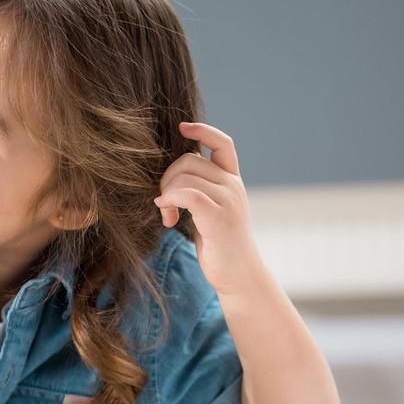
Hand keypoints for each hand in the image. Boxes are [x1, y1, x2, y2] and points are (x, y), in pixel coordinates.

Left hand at [156, 122, 264, 296]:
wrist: (240, 276)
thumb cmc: (220, 246)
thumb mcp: (211, 211)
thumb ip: (199, 190)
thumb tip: (172, 175)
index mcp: (233, 181)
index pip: (222, 143)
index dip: (202, 130)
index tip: (182, 127)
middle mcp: (233, 186)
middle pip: (189, 160)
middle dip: (168, 178)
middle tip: (164, 204)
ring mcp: (228, 200)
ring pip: (184, 177)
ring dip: (166, 194)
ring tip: (168, 216)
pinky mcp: (219, 217)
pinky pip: (187, 194)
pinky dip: (170, 200)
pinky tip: (167, 215)